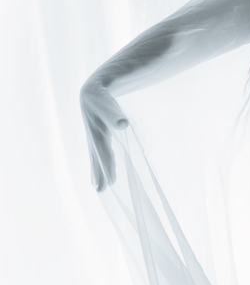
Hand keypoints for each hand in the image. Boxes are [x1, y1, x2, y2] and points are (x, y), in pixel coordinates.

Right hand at [79, 77, 128, 191]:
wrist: (91, 93)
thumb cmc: (103, 101)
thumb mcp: (110, 108)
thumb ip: (116, 117)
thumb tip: (123, 124)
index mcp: (99, 135)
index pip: (104, 155)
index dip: (107, 168)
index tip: (110, 183)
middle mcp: (94, 140)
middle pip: (97, 160)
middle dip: (99, 175)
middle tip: (101, 191)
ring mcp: (92, 140)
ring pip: (95, 159)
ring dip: (97, 172)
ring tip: (97, 186)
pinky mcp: (94, 138)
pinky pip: (95, 155)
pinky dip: (96, 164)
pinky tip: (97, 171)